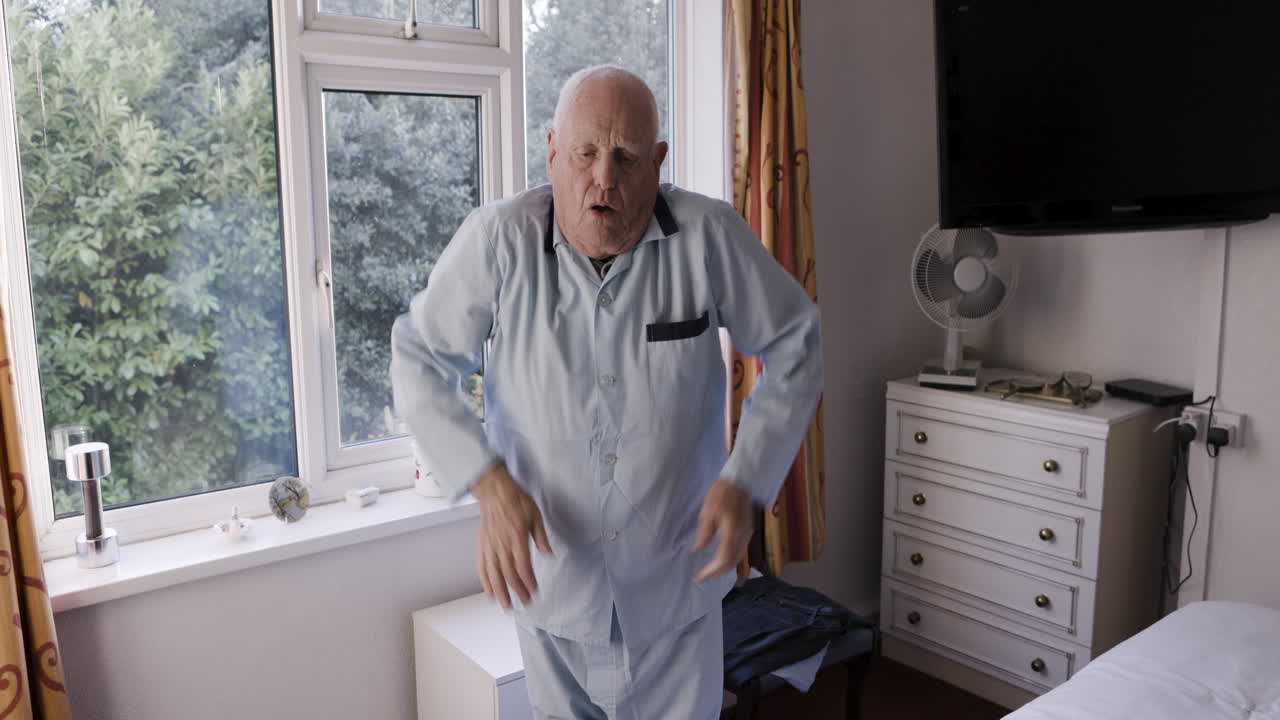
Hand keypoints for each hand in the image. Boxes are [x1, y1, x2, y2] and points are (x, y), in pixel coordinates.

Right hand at [471, 463, 552, 609]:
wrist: (494, 491)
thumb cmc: (515, 500)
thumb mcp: (535, 515)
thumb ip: (542, 537)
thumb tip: (550, 554)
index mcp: (516, 536)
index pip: (522, 564)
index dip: (528, 581)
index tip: (534, 592)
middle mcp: (502, 544)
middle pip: (509, 573)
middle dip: (517, 591)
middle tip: (525, 603)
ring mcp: (490, 546)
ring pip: (494, 574)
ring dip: (500, 592)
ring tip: (506, 606)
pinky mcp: (482, 546)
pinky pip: (482, 567)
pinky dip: (486, 582)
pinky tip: (490, 593)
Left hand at [692, 478, 754, 581]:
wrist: (742, 479)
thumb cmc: (722, 492)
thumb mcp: (708, 511)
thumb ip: (705, 533)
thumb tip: (698, 549)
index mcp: (731, 532)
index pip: (723, 560)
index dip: (711, 572)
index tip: (699, 577)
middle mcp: (742, 536)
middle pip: (732, 563)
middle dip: (717, 573)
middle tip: (703, 577)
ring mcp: (747, 534)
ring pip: (737, 558)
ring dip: (724, 567)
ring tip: (711, 571)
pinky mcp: (748, 530)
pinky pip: (740, 550)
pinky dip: (730, 558)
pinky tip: (721, 558)